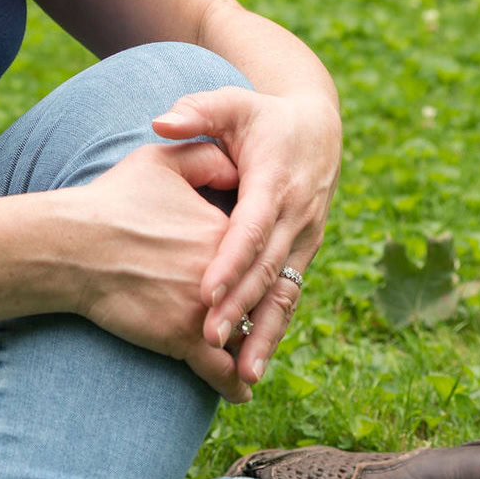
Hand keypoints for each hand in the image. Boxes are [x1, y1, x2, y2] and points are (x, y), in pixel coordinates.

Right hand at [63, 139, 249, 397]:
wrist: (74, 245)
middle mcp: (228, 273)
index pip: (259, 253)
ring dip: (251, 351)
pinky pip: (223, 371)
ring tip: (253, 361)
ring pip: (245, 336)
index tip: (256, 274)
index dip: (256, 266)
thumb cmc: (111, 201)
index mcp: (228, 231)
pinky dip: (234, 385)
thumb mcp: (161, 161)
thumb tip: (235, 164)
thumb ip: (206, 156)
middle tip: (261, 323)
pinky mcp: (186, 339)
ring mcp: (209, 310)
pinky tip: (240, 392)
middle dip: (261, 312)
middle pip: (259, 297)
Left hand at [150, 85, 341, 389]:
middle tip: (210, 341)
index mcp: (275, 183)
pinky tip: (255, 362)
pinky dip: (274, 329)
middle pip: (266, 271)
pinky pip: (288, 295)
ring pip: (285, 293)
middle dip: (240, 309)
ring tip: (243, 374)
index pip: (250, 229)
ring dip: (265, 335)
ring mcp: (304, 238)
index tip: (204, 292)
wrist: (318, 126)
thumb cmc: (262, 116)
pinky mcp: (303, 252)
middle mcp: (295, 217)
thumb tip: (161, 122)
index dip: (229, 262)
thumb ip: (197, 110)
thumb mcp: (232, 103)